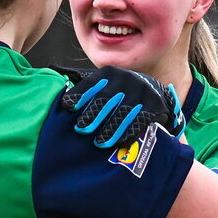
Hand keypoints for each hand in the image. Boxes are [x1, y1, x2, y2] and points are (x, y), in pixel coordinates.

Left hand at [55, 65, 183, 148]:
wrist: (153, 90)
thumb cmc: (119, 92)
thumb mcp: (104, 85)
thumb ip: (87, 92)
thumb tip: (63, 103)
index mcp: (109, 73)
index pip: (91, 84)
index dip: (79, 95)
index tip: (68, 107)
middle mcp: (125, 78)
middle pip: (106, 98)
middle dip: (92, 115)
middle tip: (81, 129)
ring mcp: (141, 90)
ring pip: (123, 112)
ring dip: (109, 129)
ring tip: (98, 143)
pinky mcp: (154, 104)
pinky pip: (139, 120)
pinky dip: (128, 133)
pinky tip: (118, 143)